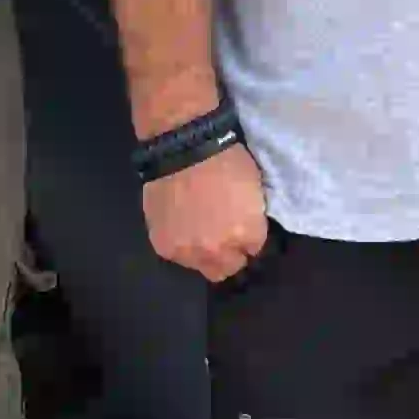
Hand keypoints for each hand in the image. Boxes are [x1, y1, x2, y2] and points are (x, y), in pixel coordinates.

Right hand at [143, 139, 270, 284]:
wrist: (183, 149)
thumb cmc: (226, 159)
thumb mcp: (254, 189)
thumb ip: (251, 219)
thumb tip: (246, 233)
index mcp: (246, 232)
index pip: (255, 250)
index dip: (250, 240)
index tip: (245, 231)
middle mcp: (218, 249)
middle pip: (229, 268)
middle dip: (231, 256)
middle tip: (226, 238)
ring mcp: (188, 251)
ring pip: (203, 268)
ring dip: (205, 255)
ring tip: (200, 233)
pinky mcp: (164, 248)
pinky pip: (178, 258)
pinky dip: (182, 247)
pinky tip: (181, 228)